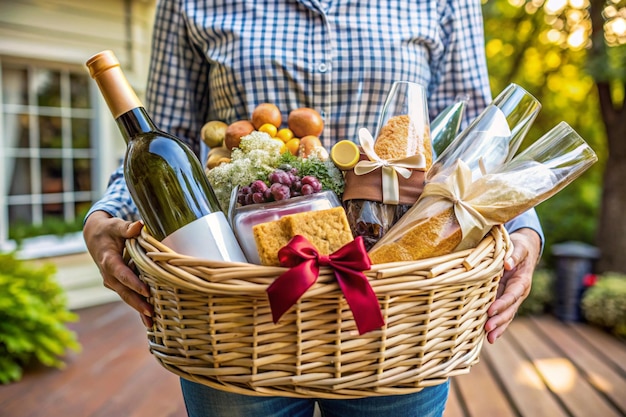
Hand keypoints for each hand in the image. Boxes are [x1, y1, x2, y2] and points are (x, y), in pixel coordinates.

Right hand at [83, 211, 152, 326]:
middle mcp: (109, 274)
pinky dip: (138, 307)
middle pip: (124, 291)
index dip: (133, 283)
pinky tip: (150, 321)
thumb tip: (139, 225)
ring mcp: (113, 282)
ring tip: (152, 323)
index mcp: (108, 260)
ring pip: (126, 297)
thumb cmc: (108, 230)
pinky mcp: (118, 284)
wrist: (95, 238)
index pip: (122, 273)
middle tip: (151, 313)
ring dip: (138, 309)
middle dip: (137, 302)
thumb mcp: (115, 226)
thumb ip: (127, 228)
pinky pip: (128, 296)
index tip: (146, 291)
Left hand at [485, 228, 540, 343]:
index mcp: (522, 281)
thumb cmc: (520, 247)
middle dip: (499, 320)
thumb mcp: (518, 247)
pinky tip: (487, 336)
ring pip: (506, 315)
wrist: (524, 250)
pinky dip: (496, 324)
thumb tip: (507, 264)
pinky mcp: (504, 298)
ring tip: (489, 339)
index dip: (502, 304)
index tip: (491, 311)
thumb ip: (513, 255)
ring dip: (498, 327)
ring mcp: (511, 298)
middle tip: (487, 329)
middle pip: (510, 309)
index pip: (512, 295)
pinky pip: (501, 313)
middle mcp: (518, 293)